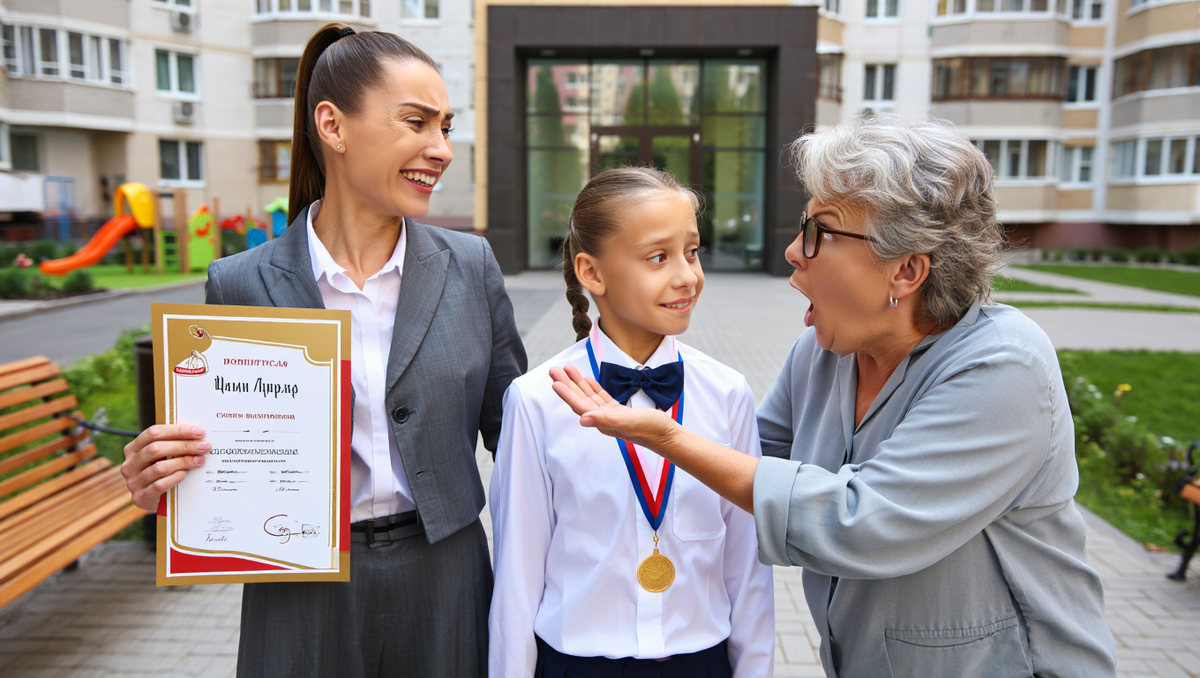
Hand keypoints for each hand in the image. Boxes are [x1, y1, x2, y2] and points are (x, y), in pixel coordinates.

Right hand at [121, 424, 209, 510]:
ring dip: (183, 462)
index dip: (177, 430)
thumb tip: (198, 434)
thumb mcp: (163, 456)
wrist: (158, 501)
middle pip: (156, 449)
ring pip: (159, 467)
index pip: (153, 433)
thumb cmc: (163, 473)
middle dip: (184, 445)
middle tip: (204, 446)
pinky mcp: (141, 497)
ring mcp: (133, 482)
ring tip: (200, 460)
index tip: (198, 432)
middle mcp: (130, 464)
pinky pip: (159, 485)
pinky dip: (175, 477)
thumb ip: (172, 444)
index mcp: (133, 448)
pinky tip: (186, 473)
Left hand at [549, 365, 675, 449]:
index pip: (580, 406)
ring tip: (568, 370)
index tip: (555, 381)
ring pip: (590, 397)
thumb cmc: (651, 430)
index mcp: (603, 422)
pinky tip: (588, 381)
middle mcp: (604, 419)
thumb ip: (605, 420)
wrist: (668, 435)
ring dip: (578, 383)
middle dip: (567, 384)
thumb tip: (583, 419)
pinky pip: (602, 398)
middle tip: (554, 370)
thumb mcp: (628, 422)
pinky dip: (594, 388)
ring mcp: (612, 415)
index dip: (567, 394)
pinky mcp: (620, 412)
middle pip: (581, 399)